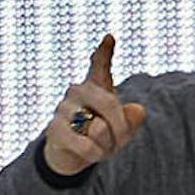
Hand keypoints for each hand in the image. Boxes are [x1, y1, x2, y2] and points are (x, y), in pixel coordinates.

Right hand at [41, 35, 147, 176]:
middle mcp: (77, 91)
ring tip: (100, 147)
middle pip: (110, 104)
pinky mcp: (55, 129)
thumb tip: (139, 110)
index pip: (100, 66)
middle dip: (122, 128)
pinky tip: (90, 153)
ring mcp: (63, 108)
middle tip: (120, 141)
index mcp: (95, 87)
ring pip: (99, 129)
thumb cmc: (100, 138)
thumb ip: (132, 119)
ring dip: (107, 146)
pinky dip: (95, 155)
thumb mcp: (121, 130)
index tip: (110, 38)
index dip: (105, 53)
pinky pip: (87, 145)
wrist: (71, 156)